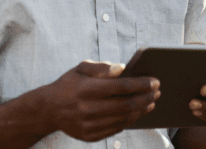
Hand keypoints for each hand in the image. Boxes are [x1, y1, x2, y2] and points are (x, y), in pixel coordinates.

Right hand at [43, 60, 160, 141]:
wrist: (48, 109)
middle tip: (157, 92)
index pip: (121, 86)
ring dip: (141, 111)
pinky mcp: (89, 136)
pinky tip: (136, 112)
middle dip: (145, 98)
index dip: (141, 84)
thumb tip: (123, 69)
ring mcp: (88, 125)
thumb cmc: (69, 84)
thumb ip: (101, 68)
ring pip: (123, 119)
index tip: (155, 81)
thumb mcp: (80, 69)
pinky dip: (129, 120)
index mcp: (86, 89)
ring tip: (150, 102)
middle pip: (125, 105)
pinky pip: (116, 129)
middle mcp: (87, 109)